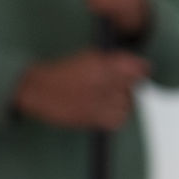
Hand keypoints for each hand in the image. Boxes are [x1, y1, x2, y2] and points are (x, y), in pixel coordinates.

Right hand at [13, 49, 150, 130]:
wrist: (37, 89)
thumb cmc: (62, 73)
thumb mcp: (88, 57)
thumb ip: (114, 61)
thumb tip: (141, 66)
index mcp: (101, 65)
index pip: (137, 68)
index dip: (140, 70)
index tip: (140, 71)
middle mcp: (102, 83)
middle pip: (131, 88)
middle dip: (127, 86)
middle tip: (114, 85)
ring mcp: (98, 102)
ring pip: (126, 105)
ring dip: (122, 102)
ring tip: (106, 98)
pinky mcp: (93, 119)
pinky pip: (117, 120)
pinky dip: (115, 116)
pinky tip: (104, 110)